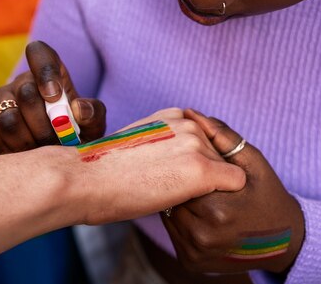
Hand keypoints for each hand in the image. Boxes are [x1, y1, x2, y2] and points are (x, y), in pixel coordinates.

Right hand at [0, 41, 106, 154]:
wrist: (56, 156)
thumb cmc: (77, 133)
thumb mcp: (94, 123)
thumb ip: (93, 112)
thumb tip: (78, 108)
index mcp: (48, 72)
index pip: (40, 53)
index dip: (45, 72)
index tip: (55, 96)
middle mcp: (20, 83)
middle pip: (26, 95)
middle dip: (45, 125)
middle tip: (56, 142)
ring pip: (9, 121)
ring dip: (29, 143)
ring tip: (41, 152)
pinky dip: (9, 154)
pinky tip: (23, 158)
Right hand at [62, 108, 246, 224]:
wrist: (86, 179)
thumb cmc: (102, 170)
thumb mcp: (137, 144)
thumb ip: (161, 144)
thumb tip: (172, 161)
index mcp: (172, 115)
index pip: (202, 140)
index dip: (194, 163)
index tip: (177, 178)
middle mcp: (188, 124)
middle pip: (216, 154)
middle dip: (205, 175)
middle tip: (178, 193)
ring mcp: (196, 145)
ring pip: (225, 170)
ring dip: (212, 187)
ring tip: (182, 200)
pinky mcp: (203, 170)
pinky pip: (234, 183)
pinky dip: (224, 197)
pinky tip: (202, 205)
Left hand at [161, 109, 304, 274]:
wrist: (283, 241)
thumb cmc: (268, 194)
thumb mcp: (251, 161)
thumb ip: (222, 136)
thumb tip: (191, 113)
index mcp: (218, 209)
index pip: (183, 175)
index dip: (188, 165)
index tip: (195, 159)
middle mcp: (203, 235)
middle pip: (173, 195)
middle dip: (180, 182)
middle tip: (192, 174)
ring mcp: (195, 253)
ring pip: (169, 213)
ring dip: (177, 200)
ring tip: (198, 193)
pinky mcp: (190, 263)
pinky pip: (173, 232)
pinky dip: (181, 220)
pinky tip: (198, 213)